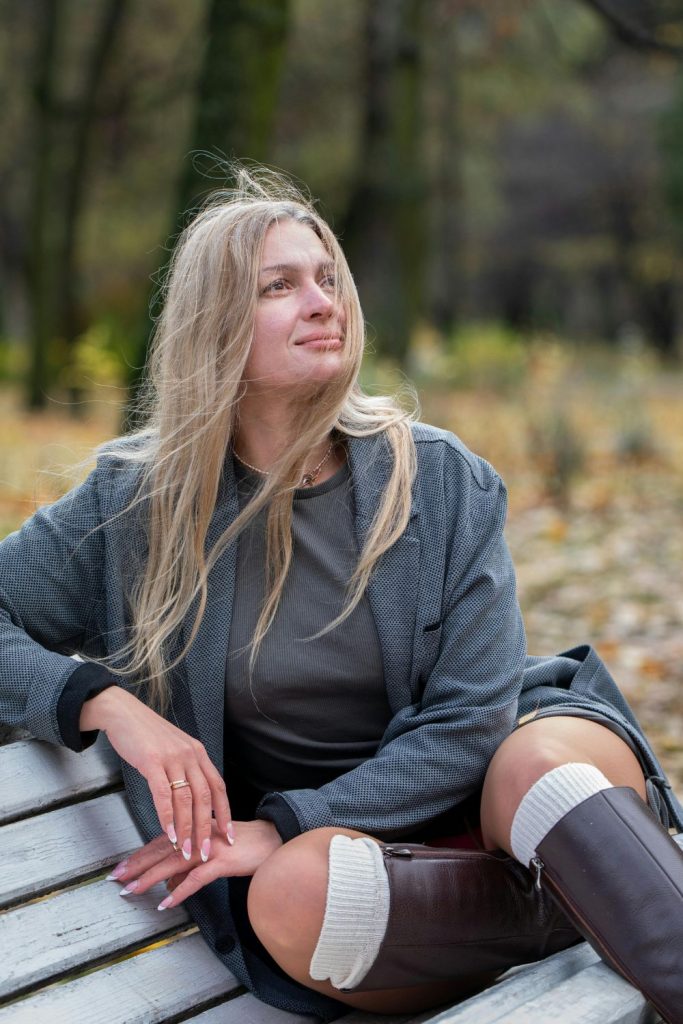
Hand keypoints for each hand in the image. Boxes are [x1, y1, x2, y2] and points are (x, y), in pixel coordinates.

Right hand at [81, 686, 232, 860]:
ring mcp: (172, 758)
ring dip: (186, 829)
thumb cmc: (147, 734)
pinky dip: (167, 817)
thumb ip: (185, 768)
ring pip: (185, 799)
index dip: (224, 812)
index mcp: (198, 752)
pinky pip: (164, 794)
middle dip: (206, 828)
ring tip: (186, 851)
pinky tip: (168, 833)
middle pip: (204, 797)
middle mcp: (190, 755)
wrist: (123, 712)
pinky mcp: (152, 761)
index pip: (218, 786)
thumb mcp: (174, 747)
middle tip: (206, 852)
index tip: (228, 834)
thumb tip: (191, 796)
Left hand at [107, 819, 282, 908]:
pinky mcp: (223, 861)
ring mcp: (210, 847)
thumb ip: (190, 867)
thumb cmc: (245, 847)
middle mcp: (199, 835)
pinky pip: (196, 878)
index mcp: (195, 830)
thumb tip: (170, 885)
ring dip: (150, 877)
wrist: (274, 840)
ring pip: (173, 862)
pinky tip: (167, 902)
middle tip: (116, 877)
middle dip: (137, 864)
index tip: (121, 866)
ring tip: (133, 889)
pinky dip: (180, 891)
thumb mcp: (214, 853)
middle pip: (162, 850)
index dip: (140, 854)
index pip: (162, 841)